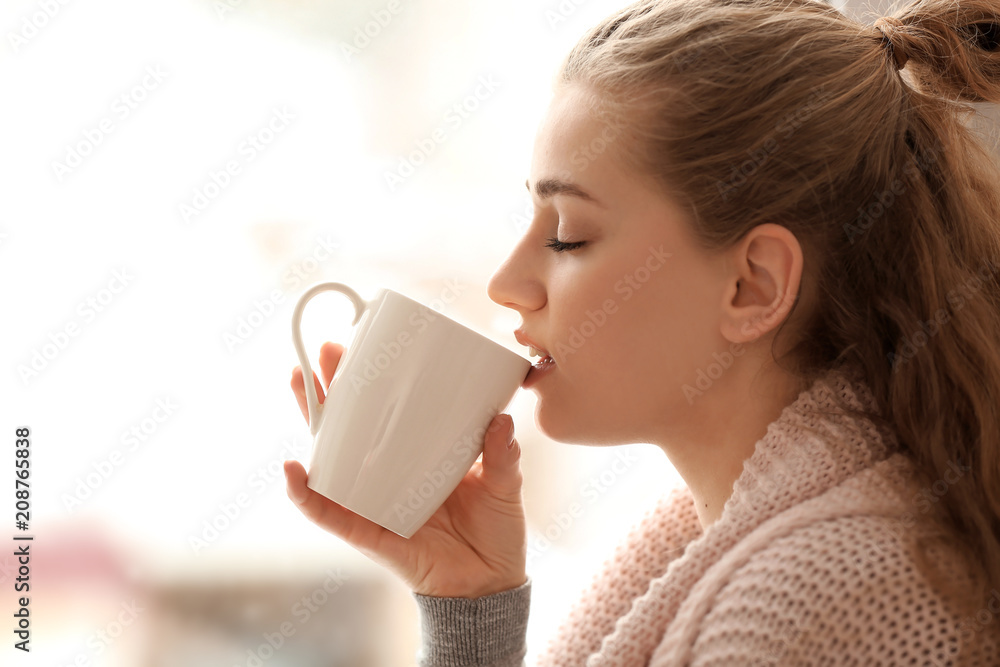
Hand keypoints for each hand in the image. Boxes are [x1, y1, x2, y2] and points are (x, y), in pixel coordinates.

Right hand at [285, 341, 527, 597]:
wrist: (490, 587)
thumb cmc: (495, 532)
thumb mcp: (505, 486)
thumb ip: (503, 456)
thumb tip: (500, 420)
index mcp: (420, 457)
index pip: (389, 412)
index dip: (373, 382)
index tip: (364, 344)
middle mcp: (390, 475)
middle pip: (351, 425)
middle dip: (333, 386)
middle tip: (325, 350)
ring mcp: (374, 501)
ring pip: (332, 457)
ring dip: (312, 421)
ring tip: (300, 384)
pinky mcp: (368, 533)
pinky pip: (330, 514)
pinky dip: (307, 496)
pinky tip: (293, 471)